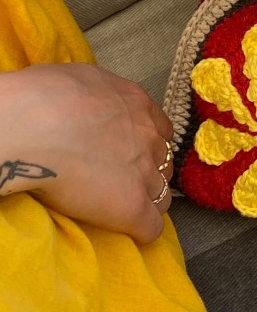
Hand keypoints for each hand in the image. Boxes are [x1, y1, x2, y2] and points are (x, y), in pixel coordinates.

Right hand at [0, 63, 174, 243]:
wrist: (38, 127)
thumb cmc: (46, 97)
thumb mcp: (83, 80)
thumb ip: (98, 94)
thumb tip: (89, 101)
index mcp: (138, 104)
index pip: (161, 131)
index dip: (145, 145)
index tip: (127, 154)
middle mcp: (149, 138)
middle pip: (163, 163)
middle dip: (146, 173)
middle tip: (117, 181)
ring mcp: (144, 174)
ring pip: (162, 197)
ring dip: (145, 202)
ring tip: (118, 208)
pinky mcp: (132, 207)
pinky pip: (151, 228)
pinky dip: (140, 231)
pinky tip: (123, 230)